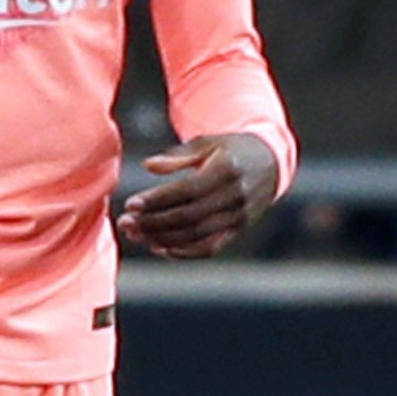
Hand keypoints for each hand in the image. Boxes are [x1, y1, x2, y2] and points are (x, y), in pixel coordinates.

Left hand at [119, 131, 280, 258]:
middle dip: (154, 222)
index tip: (131, 204)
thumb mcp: (208, 143)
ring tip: (135, 235)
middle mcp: (236, 195)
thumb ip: (178, 155)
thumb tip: (147, 165)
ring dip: (162, 238)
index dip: (158, 200)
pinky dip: (184, 252)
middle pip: (189, 216)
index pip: (187, 190)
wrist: (270, 162)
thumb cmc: (231, 149)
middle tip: (125, 222)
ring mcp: (240, 216)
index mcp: (228, 170)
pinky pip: (210, 247)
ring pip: (197, 235)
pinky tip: (159, 248)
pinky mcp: (239, 229)